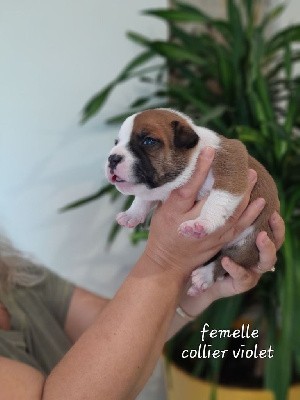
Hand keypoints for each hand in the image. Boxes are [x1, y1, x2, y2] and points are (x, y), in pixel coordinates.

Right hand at [145, 147, 259, 279]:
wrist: (168, 265)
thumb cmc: (162, 234)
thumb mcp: (161, 212)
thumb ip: (175, 194)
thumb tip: (189, 171)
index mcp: (176, 212)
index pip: (190, 186)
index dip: (201, 167)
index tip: (210, 150)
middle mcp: (195, 223)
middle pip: (217, 199)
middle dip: (232, 181)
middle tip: (243, 164)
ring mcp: (210, 234)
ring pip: (233, 212)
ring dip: (246, 194)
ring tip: (254, 177)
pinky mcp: (220, 242)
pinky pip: (239, 227)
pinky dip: (251, 214)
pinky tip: (260, 202)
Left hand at [178, 211, 284, 318]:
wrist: (195, 277)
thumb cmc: (207, 249)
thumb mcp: (215, 231)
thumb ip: (223, 217)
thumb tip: (221, 193)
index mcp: (251, 240)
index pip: (270, 227)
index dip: (273, 216)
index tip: (269, 202)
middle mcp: (256, 255)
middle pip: (276, 243)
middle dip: (277, 229)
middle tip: (272, 216)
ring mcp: (251, 270)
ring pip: (267, 261)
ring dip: (265, 248)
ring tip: (260, 236)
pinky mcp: (240, 283)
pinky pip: (242, 276)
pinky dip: (235, 267)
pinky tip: (226, 260)